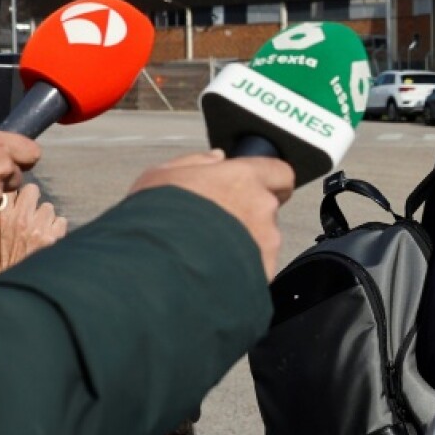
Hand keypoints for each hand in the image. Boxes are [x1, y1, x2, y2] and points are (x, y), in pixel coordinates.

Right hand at [0, 183, 67, 272]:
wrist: (13, 284)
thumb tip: (2, 204)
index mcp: (2, 217)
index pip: (10, 189)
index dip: (15, 193)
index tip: (17, 198)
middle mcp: (21, 218)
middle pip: (32, 190)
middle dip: (32, 198)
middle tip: (31, 209)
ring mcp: (38, 227)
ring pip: (48, 207)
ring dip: (45, 216)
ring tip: (40, 229)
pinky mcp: (53, 237)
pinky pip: (61, 220)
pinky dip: (57, 228)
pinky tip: (50, 236)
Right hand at [129, 150, 295, 280]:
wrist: (155, 270)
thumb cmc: (154, 220)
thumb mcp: (162, 177)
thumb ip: (196, 162)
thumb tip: (218, 158)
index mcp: (242, 178)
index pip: (280, 172)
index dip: (270, 181)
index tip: (258, 189)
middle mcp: (262, 207)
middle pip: (267, 210)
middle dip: (249, 218)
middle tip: (217, 229)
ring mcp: (266, 243)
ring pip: (264, 243)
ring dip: (245, 247)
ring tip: (210, 257)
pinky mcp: (263, 274)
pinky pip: (257, 271)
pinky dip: (241, 273)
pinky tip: (214, 275)